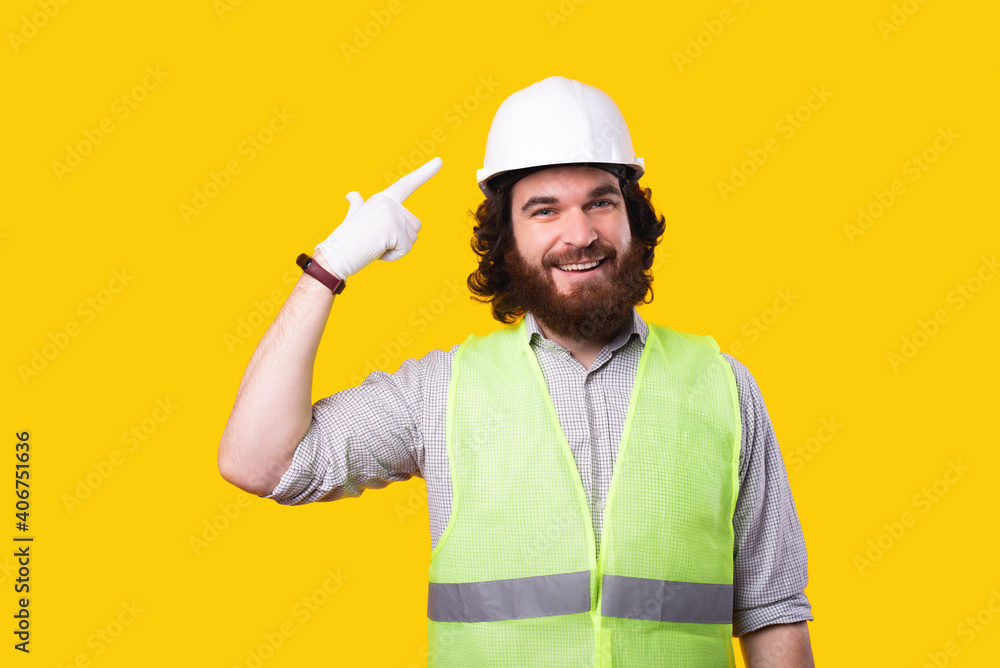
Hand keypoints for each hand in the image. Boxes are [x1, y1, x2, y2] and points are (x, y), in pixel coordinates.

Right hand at [315, 157, 442, 279]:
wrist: (334, 254)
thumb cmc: (345, 239)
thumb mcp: (353, 217)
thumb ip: (358, 204)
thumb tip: (351, 194)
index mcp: (383, 199)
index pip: (406, 184)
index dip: (424, 173)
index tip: (440, 162)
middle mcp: (390, 202)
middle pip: (415, 226)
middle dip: (400, 240)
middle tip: (376, 241)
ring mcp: (393, 214)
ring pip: (412, 239)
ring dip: (396, 249)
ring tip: (375, 245)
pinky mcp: (394, 228)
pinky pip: (405, 249)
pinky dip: (393, 256)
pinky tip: (376, 251)